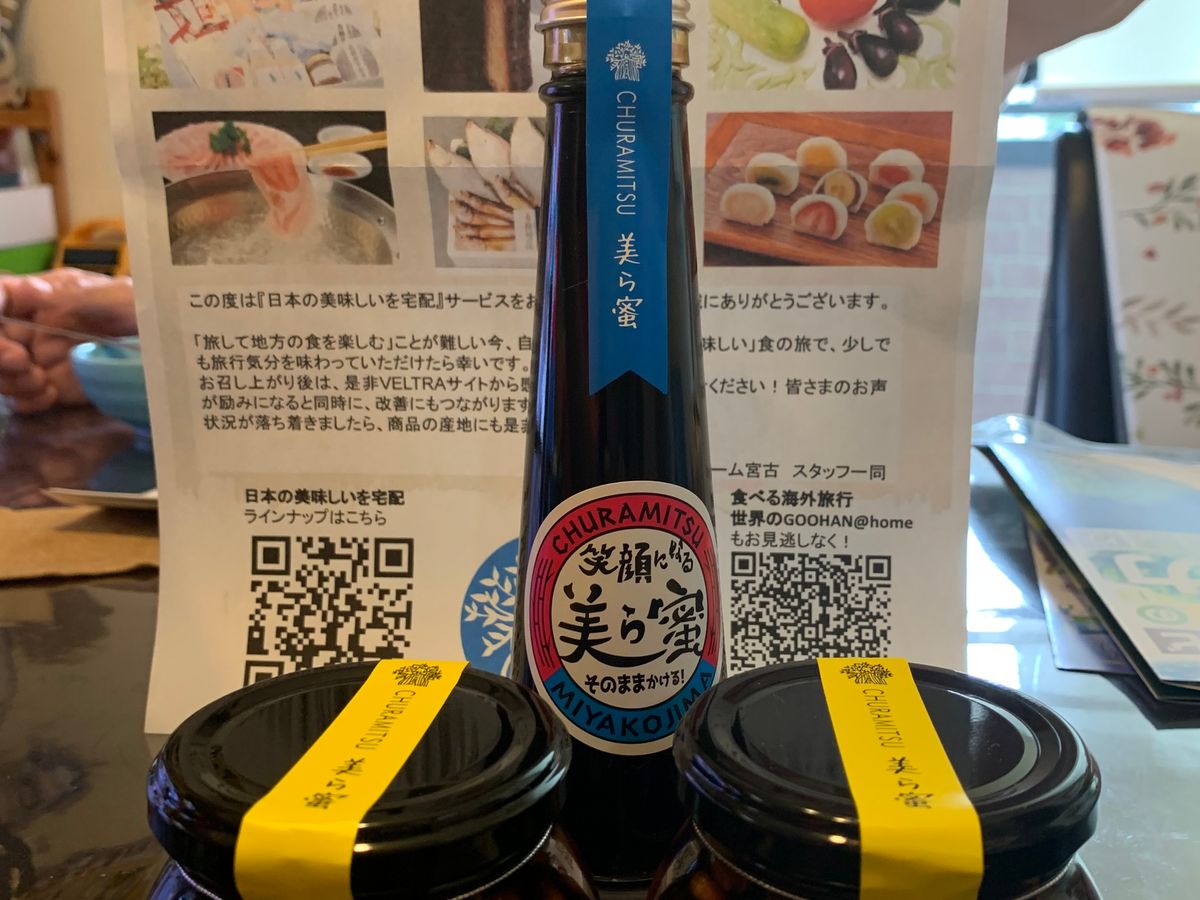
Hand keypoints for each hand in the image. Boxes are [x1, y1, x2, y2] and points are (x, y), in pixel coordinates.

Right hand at [0, 269, 137, 413]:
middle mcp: (34, 327)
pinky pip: (23, 397)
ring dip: (10, 380)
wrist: (172, 349)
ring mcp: (42, 359)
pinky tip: (50, 396)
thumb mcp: (117, 297)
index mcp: (43, 295)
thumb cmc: (147, 313)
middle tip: (22, 363)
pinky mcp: (55, 388)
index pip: (1, 296)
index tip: (3, 329)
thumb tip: (26, 291)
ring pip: (3, 372)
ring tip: (41, 382)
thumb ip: (72, 296)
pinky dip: (28, 399)